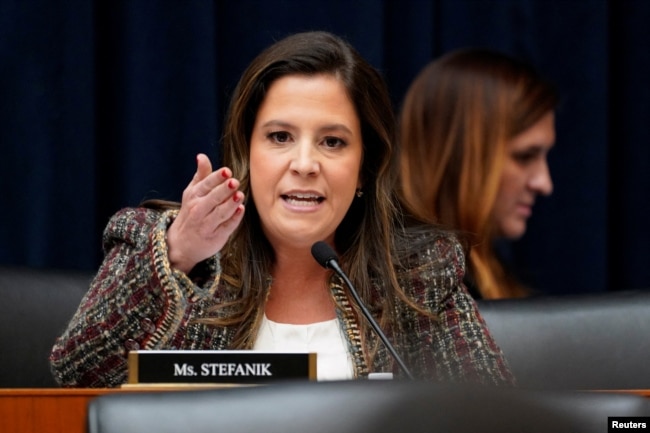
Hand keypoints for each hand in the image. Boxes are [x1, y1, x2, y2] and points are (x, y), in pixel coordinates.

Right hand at [166, 153, 244, 273]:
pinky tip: (241, 210)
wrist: (181, 244)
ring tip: (239, 195)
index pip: (206, 185)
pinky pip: (227, 227)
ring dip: (230, 204)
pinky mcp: (216, 237)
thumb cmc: (191, 212)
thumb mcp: (192, 192)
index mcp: (193, 196)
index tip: (227, 171)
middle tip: (234, 182)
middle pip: (213, 198)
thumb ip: (201, 175)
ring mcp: (207, 225)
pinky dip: (234, 219)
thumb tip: (202, 156)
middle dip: (224, 190)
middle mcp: (198, 210)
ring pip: (220, 213)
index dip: (217, 178)